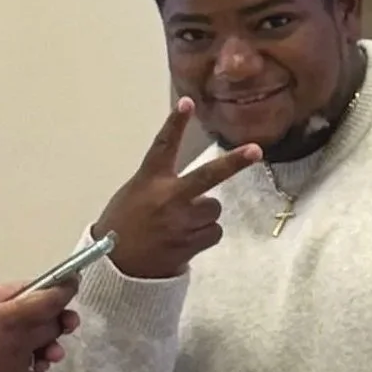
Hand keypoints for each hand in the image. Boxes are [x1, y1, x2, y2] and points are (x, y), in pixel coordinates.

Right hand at [94, 101, 262, 280]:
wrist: (115, 268)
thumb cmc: (122, 227)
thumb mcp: (133, 194)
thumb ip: (160, 184)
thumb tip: (193, 187)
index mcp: (149, 180)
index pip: (163, 146)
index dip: (175, 123)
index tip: (187, 103)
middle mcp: (167, 198)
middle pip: (208, 176)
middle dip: (234, 163)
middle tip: (255, 151)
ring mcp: (180, 222)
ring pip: (214, 209)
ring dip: (205, 215)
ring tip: (184, 225)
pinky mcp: (189, 244)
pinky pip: (214, 232)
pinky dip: (205, 235)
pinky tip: (187, 240)